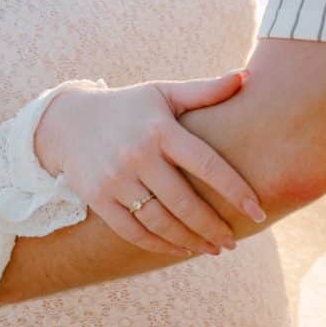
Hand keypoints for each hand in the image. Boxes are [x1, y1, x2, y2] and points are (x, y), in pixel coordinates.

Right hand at [34, 72, 265, 257]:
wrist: (68, 121)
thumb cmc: (129, 107)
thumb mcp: (163, 93)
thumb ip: (204, 91)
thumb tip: (245, 77)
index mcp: (161, 129)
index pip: (207, 164)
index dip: (235, 190)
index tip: (257, 211)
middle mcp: (138, 155)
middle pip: (184, 202)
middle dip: (213, 227)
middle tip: (233, 241)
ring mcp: (116, 179)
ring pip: (160, 221)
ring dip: (190, 241)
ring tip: (212, 248)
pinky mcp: (98, 199)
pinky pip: (133, 231)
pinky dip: (159, 245)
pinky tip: (181, 250)